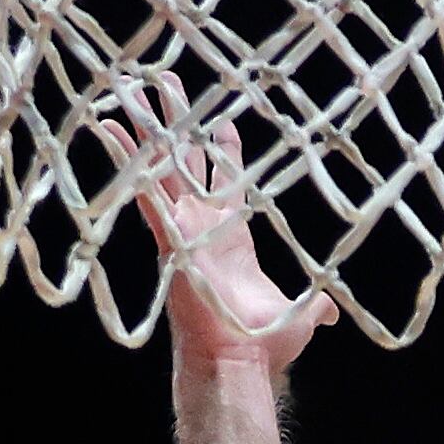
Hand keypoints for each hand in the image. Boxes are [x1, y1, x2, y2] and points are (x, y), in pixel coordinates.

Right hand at [93, 72, 336, 370]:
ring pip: (160, 167)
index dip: (224, 149)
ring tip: (129, 89)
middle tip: (164, 82)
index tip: (221, 119)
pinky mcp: (170, 239)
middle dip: (175, 122)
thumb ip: (316, 305)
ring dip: (145, 129)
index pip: (226, 179)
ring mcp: (183, 229)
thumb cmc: (266, 343)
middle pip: (185, 161)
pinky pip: (145, 194)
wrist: (240, 361)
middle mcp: (203, 225)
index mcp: (233, 233)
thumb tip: (334, 311)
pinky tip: (109, 132)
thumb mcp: (301, 316)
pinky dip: (129, 164)